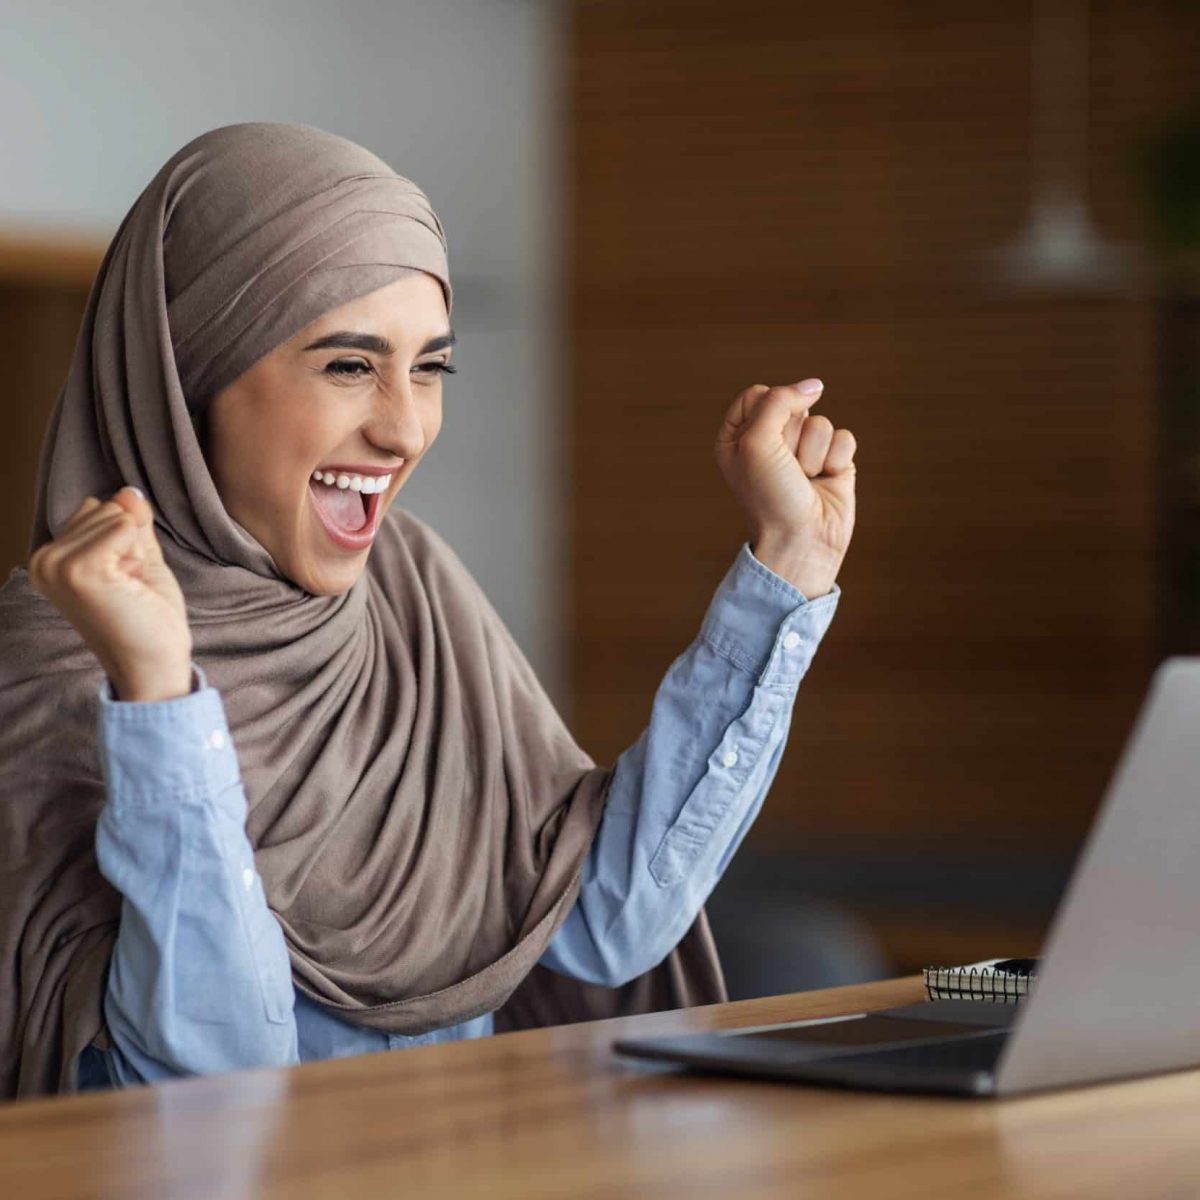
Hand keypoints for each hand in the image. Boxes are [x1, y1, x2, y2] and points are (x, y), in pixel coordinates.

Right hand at [28, 487, 193, 700]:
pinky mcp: (78, 570)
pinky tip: (129, 587)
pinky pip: (124, 527)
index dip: (126, 541)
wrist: (153, 663)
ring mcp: (57, 565)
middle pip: (106, 508)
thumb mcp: (140, 559)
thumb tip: (129, 489)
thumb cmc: (148, 618)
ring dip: (136, 552)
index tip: (123, 580)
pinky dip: (139, 555)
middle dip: (131, 544)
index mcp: (50, 558)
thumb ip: (131, 524)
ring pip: (116, 515)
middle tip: (128, 586)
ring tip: (127, 588)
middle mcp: (43, 560)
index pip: (98, 509)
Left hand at [715, 379, 856, 598]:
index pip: (759, 394)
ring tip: (805, 480)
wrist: (801, 542)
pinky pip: (844, 436)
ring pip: (821, 423)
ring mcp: (804, 451)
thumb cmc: (770, 497)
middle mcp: (769, 442)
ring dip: (813, 454)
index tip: (764, 446)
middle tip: (786, 470)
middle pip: (793, 407)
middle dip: (792, 438)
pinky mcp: (833, 460)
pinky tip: (825, 482)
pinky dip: (836, 460)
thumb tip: (815, 385)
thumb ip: (779, 401)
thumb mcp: (757, 442)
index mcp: (738, 437)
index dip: (768, 414)